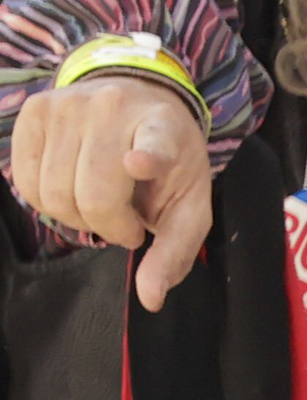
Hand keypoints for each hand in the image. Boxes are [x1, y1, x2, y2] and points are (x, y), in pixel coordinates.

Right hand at [11, 73, 212, 306]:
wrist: (139, 100)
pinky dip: (46, 202)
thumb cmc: (168, 165)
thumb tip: (150, 299)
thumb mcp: (188, 207)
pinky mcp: (34, 111)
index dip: (148, 158)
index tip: (139, 164)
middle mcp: (113, 110)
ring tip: (102, 203)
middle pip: (91, 197)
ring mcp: (68, 105)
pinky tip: (71, 191)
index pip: (155, 145)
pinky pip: (25, 180)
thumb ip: (174, 253)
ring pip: (53, 193)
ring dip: (77, 217)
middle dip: (108, 227)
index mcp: (164, 130)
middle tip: (126, 222)